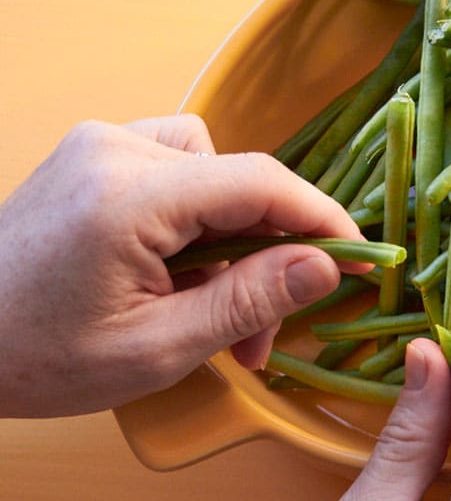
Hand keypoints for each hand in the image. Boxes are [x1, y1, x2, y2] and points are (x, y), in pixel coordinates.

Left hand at [0, 115, 365, 416]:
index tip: (365, 261)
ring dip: (233, 236)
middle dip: (268, 258)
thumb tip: (326, 267)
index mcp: (128, 198)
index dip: (323, 219)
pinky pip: (180, 166)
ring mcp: (99, 144)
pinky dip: (198, 214)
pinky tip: (176, 261)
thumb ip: (247, 303)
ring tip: (207, 303)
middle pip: (241, 183)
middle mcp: (115, 150)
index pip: (260, 183)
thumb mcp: (153, 350)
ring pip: (216, 170)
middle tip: (259, 337)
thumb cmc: (35, 357)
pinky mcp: (93, 152)